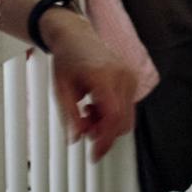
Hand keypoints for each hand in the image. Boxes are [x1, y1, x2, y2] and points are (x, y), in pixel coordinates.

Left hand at [47, 17, 136, 160]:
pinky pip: (127, 108)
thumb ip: (69, 115)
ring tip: (87, 112)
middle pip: (122, 121)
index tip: (94, 155)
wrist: (75, 36)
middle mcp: (122, 75)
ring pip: (127, 117)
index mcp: (102, 75)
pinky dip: (112, 115)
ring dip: (107, 125)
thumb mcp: (60, 89)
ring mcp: (130, 76)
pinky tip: (95, 105)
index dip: (105, 139)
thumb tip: (76, 139)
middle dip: (103, 134)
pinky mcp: (132, 79)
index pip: (113, 115)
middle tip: (83, 128)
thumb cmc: (66, 59)